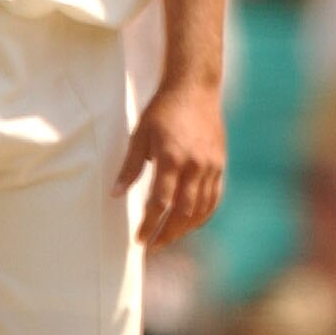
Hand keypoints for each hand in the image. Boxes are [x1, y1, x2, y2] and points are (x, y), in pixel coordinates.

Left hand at [113, 81, 224, 249]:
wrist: (194, 88)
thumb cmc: (163, 110)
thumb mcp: (140, 135)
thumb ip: (130, 167)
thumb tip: (115, 193)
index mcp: (171, 158)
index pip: (160, 203)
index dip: (149, 225)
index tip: (140, 239)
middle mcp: (194, 165)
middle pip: (183, 212)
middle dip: (167, 233)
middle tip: (153, 246)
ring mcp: (210, 166)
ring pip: (201, 208)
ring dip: (185, 228)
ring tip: (170, 238)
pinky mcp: (220, 163)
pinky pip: (214, 197)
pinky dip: (204, 214)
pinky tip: (192, 222)